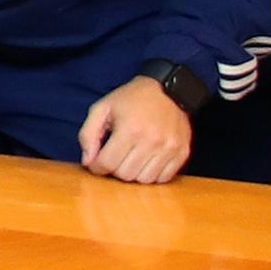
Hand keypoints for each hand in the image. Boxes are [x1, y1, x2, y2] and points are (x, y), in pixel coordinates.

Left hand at [76, 77, 191, 182]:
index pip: (107, 163)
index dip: (96, 166)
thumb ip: (88, 134)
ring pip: (144, 180)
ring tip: (131, 158)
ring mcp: (170, 148)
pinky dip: (152, 174)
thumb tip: (88, 162)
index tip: (97, 162)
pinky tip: (146, 161)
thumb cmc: (131, 99)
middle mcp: (152, 140)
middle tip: (115, 157)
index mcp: (130, 129)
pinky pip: (163, 178)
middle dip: (114, 169)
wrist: (168, 90)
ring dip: (134, 173)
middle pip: (125, 175)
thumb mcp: (102, 108)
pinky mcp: (182, 153)